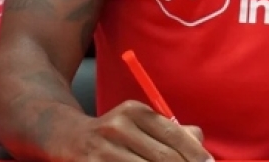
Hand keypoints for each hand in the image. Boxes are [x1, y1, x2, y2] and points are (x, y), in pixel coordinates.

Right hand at [69, 99, 211, 161]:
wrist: (68, 137)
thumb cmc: (116, 133)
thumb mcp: (140, 122)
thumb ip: (173, 130)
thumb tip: (200, 143)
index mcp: (134, 111)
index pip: (174, 135)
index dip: (195, 154)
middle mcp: (118, 127)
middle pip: (163, 157)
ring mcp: (103, 150)